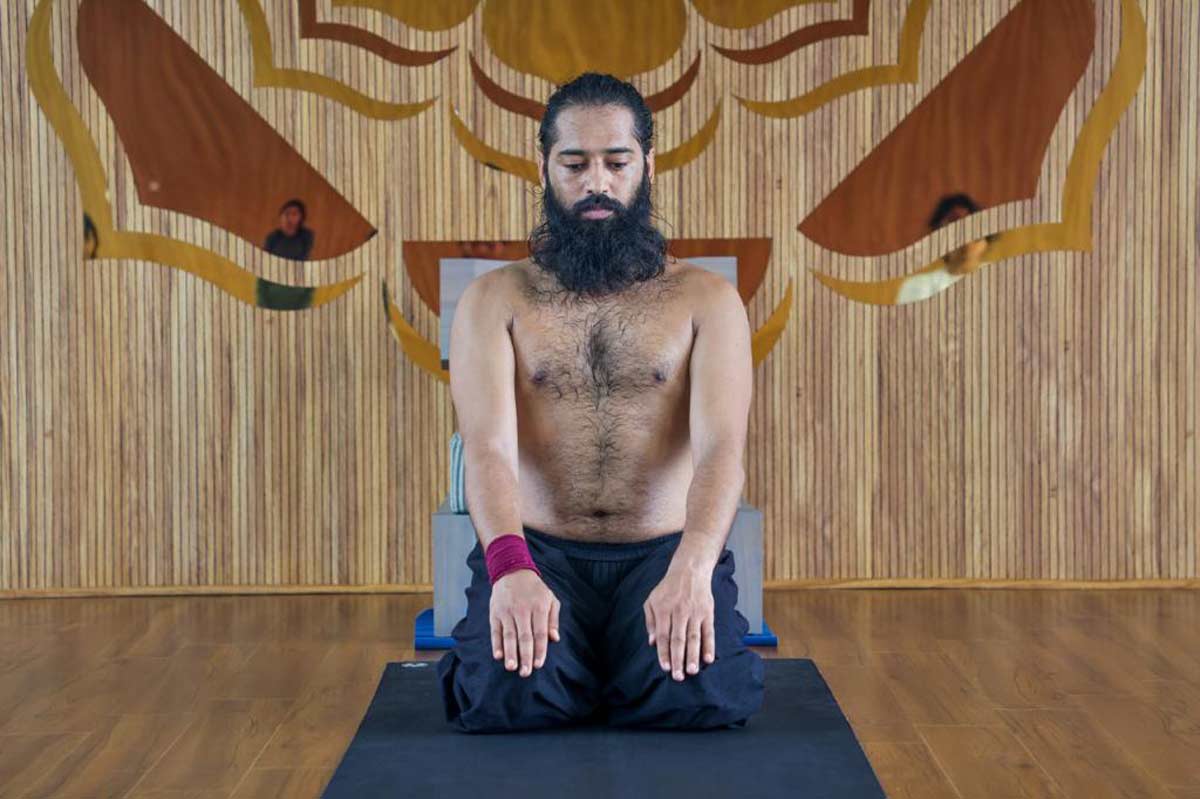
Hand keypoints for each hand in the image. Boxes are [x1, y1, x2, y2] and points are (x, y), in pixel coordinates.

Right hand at [489, 568, 560, 677]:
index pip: (539, 632)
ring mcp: (507, 612)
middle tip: (526, 673)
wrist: (512, 571)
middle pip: (524, 637)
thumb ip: (553, 619)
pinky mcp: (495, 613)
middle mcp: (522, 610)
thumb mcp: (550, 599)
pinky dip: (496, 643)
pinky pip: (495, 630)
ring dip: (510, 653)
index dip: (540, 649)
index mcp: (538, 607)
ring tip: (511, 667)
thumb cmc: (535, 589)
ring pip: (509, 635)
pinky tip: (498, 655)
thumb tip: (554, 639)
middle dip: (525, 656)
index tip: (539, 664)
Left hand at [643, 562, 715, 680]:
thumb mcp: (652, 600)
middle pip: (679, 639)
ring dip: (693, 656)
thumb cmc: (668, 588)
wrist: (690, 570)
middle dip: (678, 659)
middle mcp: (679, 612)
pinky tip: (708, 659)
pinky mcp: (707, 613)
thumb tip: (652, 643)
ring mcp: (695, 613)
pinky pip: (709, 632)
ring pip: (694, 637)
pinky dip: (709, 646)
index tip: (665, 668)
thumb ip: (650, 621)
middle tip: (678, 676)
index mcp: (663, 609)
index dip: (664, 653)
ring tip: (692, 671)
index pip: (663, 635)